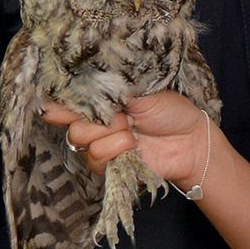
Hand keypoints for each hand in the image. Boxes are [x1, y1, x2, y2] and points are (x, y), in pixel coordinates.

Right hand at [42, 91, 208, 189]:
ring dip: (111, 134)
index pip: (67, 102)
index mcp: (101, 102)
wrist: (189, 139)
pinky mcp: (109, 165)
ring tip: (134, 130)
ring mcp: (101, 144)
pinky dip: (116, 149)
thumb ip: (111, 90)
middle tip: (123, 115)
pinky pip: (95, 157)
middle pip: (71, 122)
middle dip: (95, 118)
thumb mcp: (141, 92)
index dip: (60, 103)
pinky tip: (134, 145)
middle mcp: (97, 123)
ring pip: (82, 139)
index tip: (59, 102)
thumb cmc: (169, 111)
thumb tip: (85, 83)